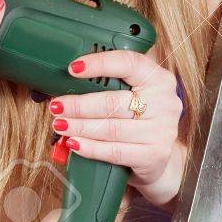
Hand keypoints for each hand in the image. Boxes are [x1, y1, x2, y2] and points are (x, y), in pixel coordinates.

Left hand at [46, 50, 185, 204]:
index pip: (129, 63)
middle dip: (79, 105)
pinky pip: (115, 151)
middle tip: (57, 106)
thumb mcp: (133, 96)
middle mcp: (164, 103)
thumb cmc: (139, 120)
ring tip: (60, 124)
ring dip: (80, 126)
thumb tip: (65, 81)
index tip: (73, 68)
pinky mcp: (154, 155)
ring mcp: (161, 130)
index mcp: (159, 79)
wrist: (158, 157)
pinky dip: (90, 148)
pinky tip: (74, 143)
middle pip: (114, 101)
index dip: (99, 64)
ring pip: (111, 128)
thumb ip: (109, 86)